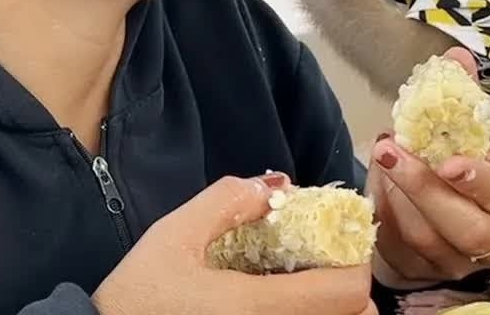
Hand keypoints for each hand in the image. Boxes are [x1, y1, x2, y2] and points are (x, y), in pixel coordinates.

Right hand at [92, 172, 376, 314]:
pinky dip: (305, 314)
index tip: (333, 237)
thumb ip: (228, 202)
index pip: (350, 292)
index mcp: (259, 308)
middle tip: (318, 257)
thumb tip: (276, 186)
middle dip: (344, 282)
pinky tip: (272, 298)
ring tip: (294, 279)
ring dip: (326, 302)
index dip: (353, 259)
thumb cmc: (136, 299)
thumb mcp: (174, 236)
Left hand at [367, 48, 489, 287]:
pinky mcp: (420, 273)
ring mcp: (456, 263)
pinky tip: (376, 180)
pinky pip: (396, 247)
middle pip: (466, 228)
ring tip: (381, 157)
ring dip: (396, 195)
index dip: (480, 180)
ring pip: (425, 239)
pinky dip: (381, 210)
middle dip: (424, 188)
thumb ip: (464, 96)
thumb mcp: (471, 135)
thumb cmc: (464, 169)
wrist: (444, 214)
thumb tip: (455, 56)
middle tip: (390, 151)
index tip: (450, 161)